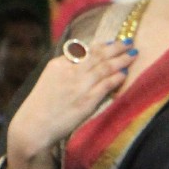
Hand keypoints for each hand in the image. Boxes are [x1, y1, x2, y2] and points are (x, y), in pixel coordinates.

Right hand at [7, 39, 137, 166]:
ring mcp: (79, 86)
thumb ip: (65, 68)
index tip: (113, 42)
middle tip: (129, 42)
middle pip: (97, 55)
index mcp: (59, 64)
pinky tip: (124, 73)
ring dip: (121, 60)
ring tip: (133, 54)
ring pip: (104, 67)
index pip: (84, 50)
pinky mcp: (86, 101)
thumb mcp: (50, 79)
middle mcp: (70, 71)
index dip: (101, 45)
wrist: (34, 125)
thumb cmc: (42, 105)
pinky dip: (116, 78)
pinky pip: (105, 85)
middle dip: (115, 47)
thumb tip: (81, 60)